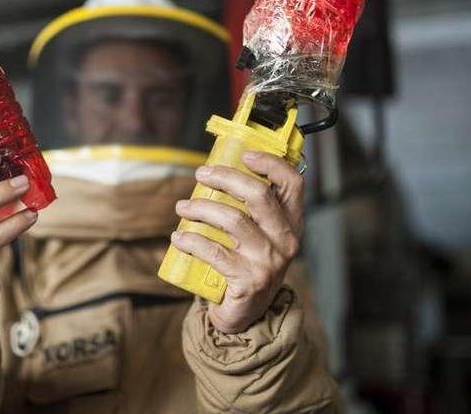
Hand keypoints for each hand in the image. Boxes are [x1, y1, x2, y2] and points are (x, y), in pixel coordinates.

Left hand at [172, 151, 303, 333]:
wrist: (244, 317)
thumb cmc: (245, 266)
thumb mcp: (257, 237)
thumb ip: (248, 209)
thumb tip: (215, 173)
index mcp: (291, 224)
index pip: (293, 183)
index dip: (271, 163)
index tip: (245, 154)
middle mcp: (286, 241)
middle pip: (258, 195)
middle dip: (225, 178)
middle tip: (200, 175)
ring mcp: (269, 262)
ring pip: (233, 220)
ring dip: (201, 208)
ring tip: (182, 208)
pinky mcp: (249, 281)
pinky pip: (214, 251)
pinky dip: (191, 241)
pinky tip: (177, 238)